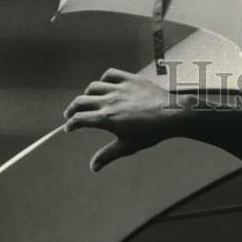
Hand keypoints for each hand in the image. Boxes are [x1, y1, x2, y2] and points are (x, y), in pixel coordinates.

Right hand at [63, 68, 190, 171]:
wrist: (173, 115)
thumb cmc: (151, 133)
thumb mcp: (128, 146)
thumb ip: (108, 155)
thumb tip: (93, 168)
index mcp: (106, 118)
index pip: (79, 119)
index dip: (71, 124)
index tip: (69, 128)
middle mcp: (109, 101)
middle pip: (81, 101)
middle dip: (72, 109)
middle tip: (71, 115)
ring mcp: (119, 88)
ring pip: (93, 87)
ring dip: (87, 95)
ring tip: (88, 101)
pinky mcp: (130, 79)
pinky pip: (110, 74)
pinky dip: (104, 79)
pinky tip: (105, 86)